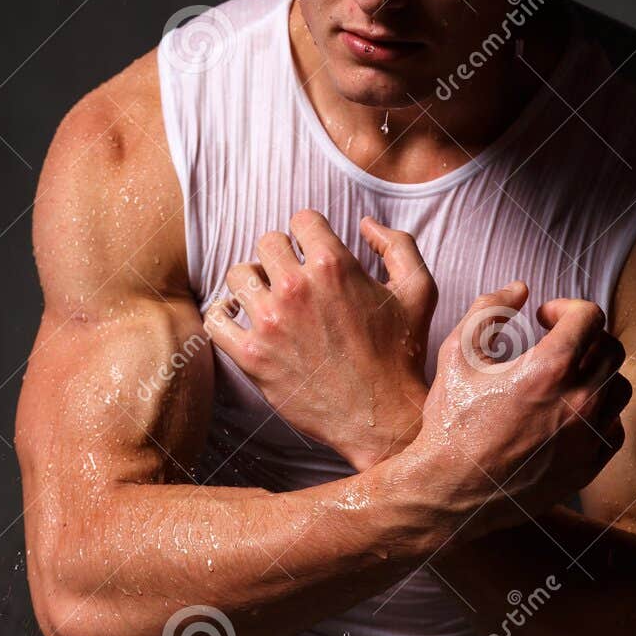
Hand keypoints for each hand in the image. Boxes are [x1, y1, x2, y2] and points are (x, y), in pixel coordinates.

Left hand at [203, 210, 436, 468]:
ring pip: (239, 276)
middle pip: (266, 242)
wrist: (381, 416)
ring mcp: (270, 322)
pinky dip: (223, 315)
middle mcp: (296, 288)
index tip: (314, 253)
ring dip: (253, 282)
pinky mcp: (252, 356)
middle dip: (282, 256)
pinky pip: (216, 320)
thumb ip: (398, 245)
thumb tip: (365, 223)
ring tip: (268, 298)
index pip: (302, 220)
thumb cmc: (401, 355)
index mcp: (334, 265)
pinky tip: (239, 319)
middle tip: (294, 278)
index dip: (310, 234)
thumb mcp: (419, 291)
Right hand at [403, 283, 630, 531]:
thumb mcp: (457, 354)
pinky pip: (614, 429)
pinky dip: (599, 414)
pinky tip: (570, 413)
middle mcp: (579, 402)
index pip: (590, 316)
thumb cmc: (449, 422)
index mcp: (550, 369)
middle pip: (611, 348)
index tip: (545, 318)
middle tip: (557, 343)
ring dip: (597, 373)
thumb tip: (519, 289)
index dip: (567, 308)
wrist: (448, 491)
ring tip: (567, 377)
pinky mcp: (588, 467)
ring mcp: (588, 438)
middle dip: (585, 337)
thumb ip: (488, 309)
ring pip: (619, 388)